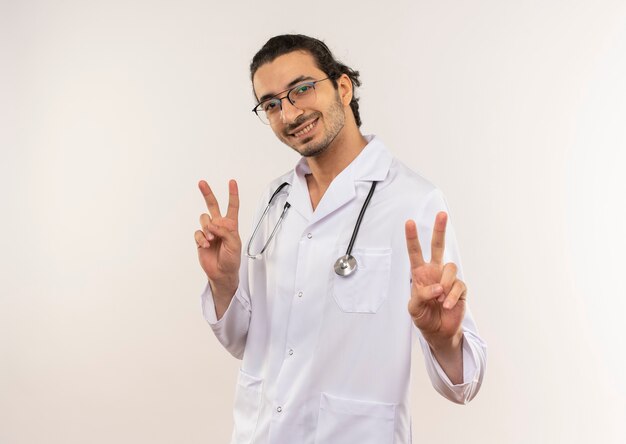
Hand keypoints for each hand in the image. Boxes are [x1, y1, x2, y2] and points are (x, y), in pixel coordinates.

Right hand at [194, 180, 240, 294]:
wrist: (222, 273)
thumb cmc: (232, 259)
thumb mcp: (235, 244)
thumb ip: (225, 232)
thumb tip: (213, 224)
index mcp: (231, 225)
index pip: (232, 206)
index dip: (232, 194)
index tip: (232, 182)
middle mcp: (219, 225)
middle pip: (212, 205)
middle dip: (207, 193)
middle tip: (201, 183)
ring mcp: (209, 232)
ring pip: (204, 219)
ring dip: (207, 228)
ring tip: (212, 240)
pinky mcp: (200, 239)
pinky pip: (198, 232)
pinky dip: (201, 238)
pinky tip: (206, 245)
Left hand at [405, 212, 466, 344]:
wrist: (438, 332)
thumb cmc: (423, 317)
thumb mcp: (414, 308)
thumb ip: (420, 296)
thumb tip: (437, 287)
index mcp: (419, 273)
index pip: (415, 252)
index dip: (412, 238)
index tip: (409, 222)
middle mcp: (434, 272)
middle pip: (438, 246)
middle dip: (440, 230)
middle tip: (442, 214)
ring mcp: (448, 279)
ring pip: (450, 267)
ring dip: (445, 283)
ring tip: (440, 299)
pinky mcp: (460, 289)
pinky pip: (458, 285)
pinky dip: (451, 297)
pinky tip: (447, 306)